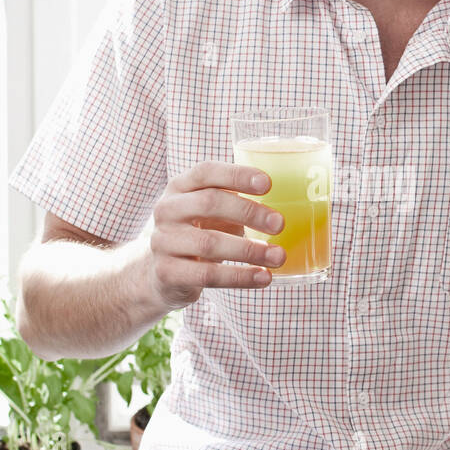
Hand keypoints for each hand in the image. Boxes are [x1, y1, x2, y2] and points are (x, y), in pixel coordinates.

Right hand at [147, 160, 286, 309]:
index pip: (206, 172)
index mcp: (180, 187)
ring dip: (249, 251)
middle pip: (209, 203)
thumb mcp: (208, 211)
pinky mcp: (166, 273)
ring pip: (209, 243)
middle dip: (249, 212)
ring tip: (278, 256)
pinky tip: (263, 277)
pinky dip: (240, 277)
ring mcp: (163, 242)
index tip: (268, 184)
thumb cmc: (197, 233)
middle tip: (280, 224)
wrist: (159, 273)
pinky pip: (207, 276)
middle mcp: (167, 210)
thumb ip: (236, 202)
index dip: (237, 175)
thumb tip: (290, 201)